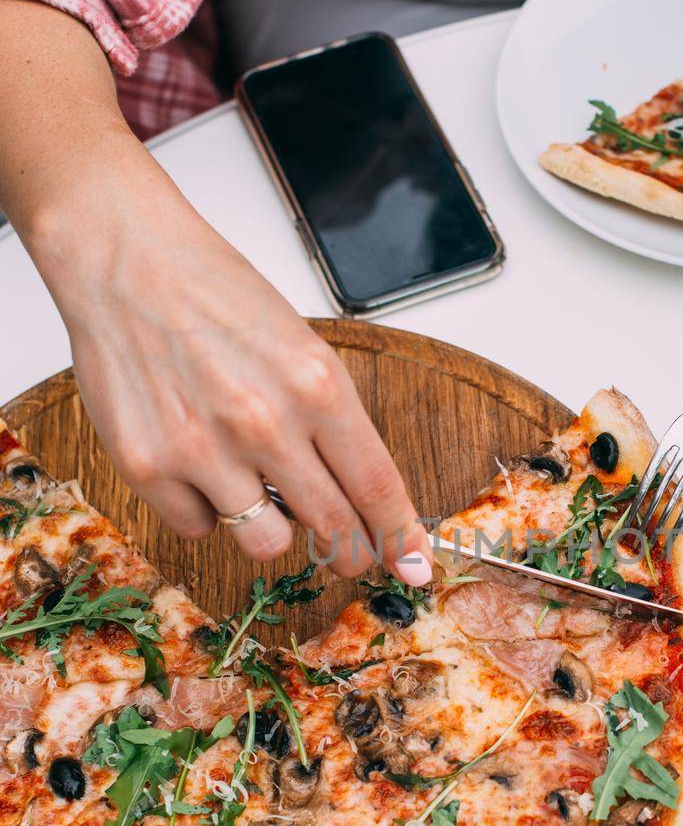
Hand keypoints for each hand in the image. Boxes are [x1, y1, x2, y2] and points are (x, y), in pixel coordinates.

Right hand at [30, 141, 431, 582]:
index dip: (399, 535)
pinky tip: (197, 465)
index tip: (412, 565)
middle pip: (332, 526)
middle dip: (350, 552)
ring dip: (271, 531)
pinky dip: (204, 509)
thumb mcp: (302, 347)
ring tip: (257, 491)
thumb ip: (332, 420)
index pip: (376, 484)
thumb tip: (362, 493)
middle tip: (349, 555)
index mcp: (316, 385)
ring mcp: (203, 449)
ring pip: (266, 545)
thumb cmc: (215, 295)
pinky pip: (197, 527)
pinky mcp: (147, 466)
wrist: (126, 261)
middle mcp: (265, 422)